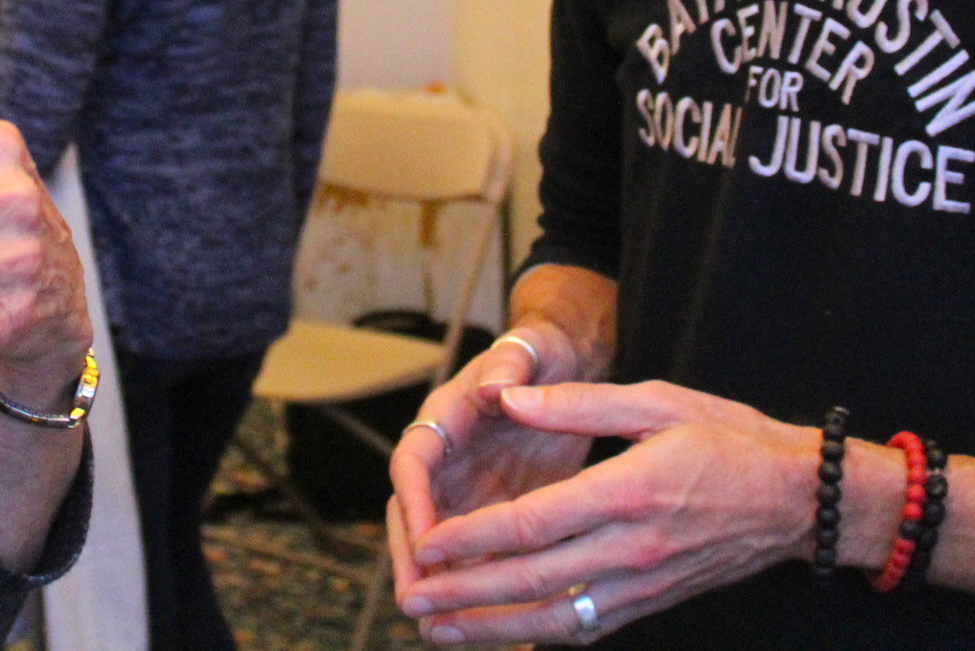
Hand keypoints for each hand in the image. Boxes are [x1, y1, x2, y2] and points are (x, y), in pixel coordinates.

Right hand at [388, 327, 593, 606]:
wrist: (562, 368)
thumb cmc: (541, 355)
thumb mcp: (529, 351)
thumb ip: (510, 365)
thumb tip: (494, 385)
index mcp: (445, 418)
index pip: (413, 463)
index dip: (412, 502)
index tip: (422, 540)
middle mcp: (447, 460)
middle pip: (413, 515)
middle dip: (412, 559)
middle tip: (416, 603)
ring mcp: (467, 489)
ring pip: (442, 544)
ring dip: (440, 583)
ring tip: (440, 628)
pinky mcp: (494, 511)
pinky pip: (479, 554)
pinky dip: (480, 587)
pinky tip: (492, 622)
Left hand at [397, 380, 819, 643]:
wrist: (799, 498)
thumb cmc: (729, 437)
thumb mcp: (657, 400)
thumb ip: (576, 403)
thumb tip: (506, 397)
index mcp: (628, 490)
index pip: (532, 525)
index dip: (473, 539)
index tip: (427, 543)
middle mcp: (632, 546)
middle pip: (533, 581)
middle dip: (465, 594)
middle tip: (412, 601)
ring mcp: (643, 582)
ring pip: (556, 617)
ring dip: (492, 628)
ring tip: (440, 632)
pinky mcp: (652, 600)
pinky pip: (588, 627)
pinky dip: (542, 635)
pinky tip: (504, 635)